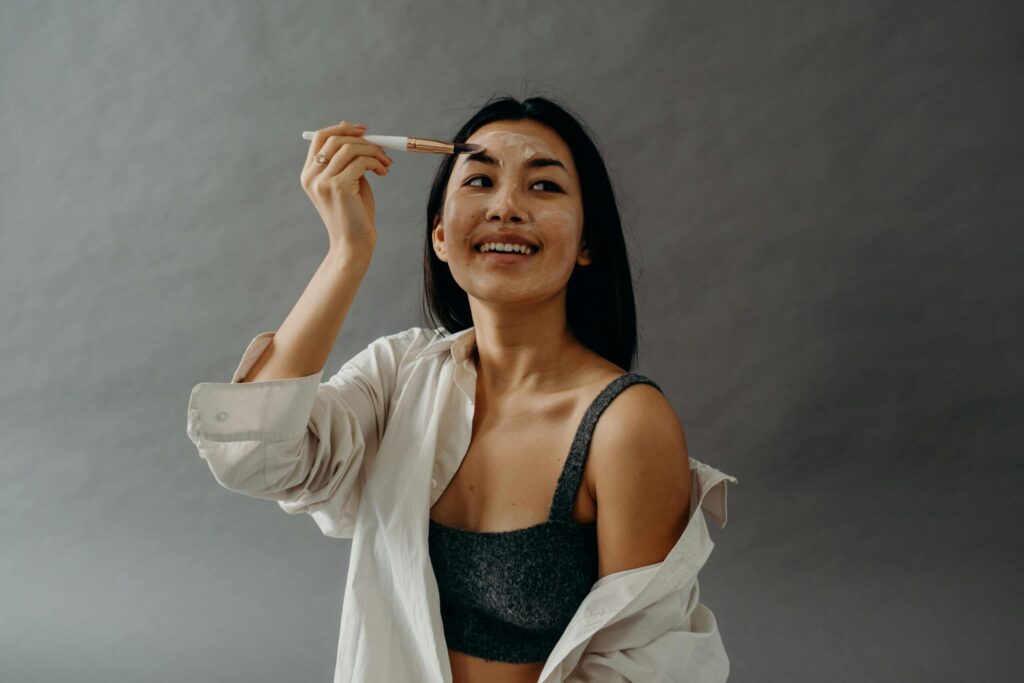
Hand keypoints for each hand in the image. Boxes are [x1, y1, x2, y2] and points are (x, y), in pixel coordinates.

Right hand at [300, 120, 393, 252]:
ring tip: (385, 164)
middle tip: (382, 149)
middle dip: (362, 139)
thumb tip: (347, 125)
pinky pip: (360, 161)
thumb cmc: (354, 214)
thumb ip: (347, 157)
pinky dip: (375, 162)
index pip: (321, 137)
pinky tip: (383, 172)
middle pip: (334, 138)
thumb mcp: (349, 180)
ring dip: (373, 152)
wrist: (353, 244)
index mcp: (309, 173)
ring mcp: (322, 181)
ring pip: (349, 148)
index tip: (364, 131)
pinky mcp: (337, 187)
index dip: (343, 128)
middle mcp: (311, 176)